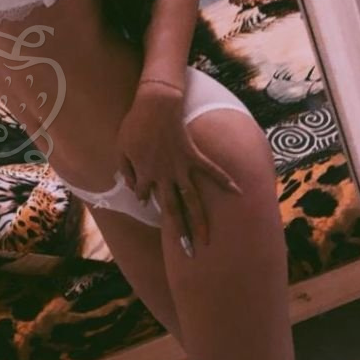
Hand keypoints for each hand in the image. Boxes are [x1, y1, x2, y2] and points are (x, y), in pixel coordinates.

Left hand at [116, 83, 243, 246]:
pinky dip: (225, 181)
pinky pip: (211, 171)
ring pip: (193, 199)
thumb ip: (126, 170)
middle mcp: (165, 176)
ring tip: (208, 240)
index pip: (145, 196)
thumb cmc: (135, 125)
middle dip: (179, 234)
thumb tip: (135, 189)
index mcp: (145, 175)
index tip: (147, 195)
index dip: (145, 196)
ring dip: (200, 221)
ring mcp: (181, 167)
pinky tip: (239, 192)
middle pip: (173, 211)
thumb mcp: (121, 148)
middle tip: (187, 255)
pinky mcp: (194, 155)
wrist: (156, 104)